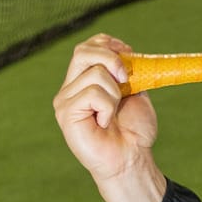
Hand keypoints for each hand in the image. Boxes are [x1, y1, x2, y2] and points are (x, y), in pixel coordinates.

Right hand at [53, 34, 165, 201]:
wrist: (132, 158)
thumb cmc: (133, 130)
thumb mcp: (135, 92)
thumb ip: (127, 71)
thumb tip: (126, 52)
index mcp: (85, 80)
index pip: (88, 46)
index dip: (109, 44)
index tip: (130, 55)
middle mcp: (70, 87)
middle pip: (84, 51)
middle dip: (113, 59)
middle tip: (127, 80)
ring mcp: (65, 100)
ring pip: (95, 73)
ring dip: (115, 92)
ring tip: (113, 113)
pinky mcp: (65, 113)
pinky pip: (92, 93)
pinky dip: (108, 106)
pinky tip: (105, 123)